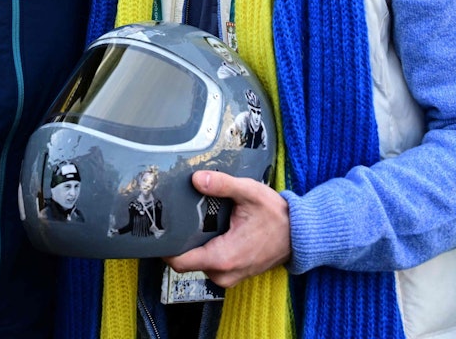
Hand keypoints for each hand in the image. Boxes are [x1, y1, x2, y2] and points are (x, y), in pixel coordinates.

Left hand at [163, 170, 290, 288]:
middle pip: (185, 262)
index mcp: (223, 257)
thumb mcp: (250, 193)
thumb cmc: (277, 216)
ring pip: (197, 263)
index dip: (164, 248)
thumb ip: (222, 185)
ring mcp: (228, 276)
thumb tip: (197, 179)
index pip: (179, 262)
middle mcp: (223, 273)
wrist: (300, 235)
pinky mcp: (233, 273)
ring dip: (192, 245)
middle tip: (171, 218)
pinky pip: (209, 264)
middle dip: (177, 242)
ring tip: (189, 220)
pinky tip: (206, 229)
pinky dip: (205, 248)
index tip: (156, 231)